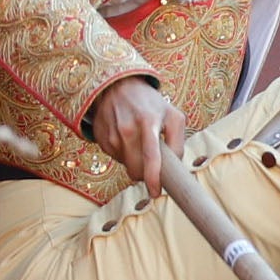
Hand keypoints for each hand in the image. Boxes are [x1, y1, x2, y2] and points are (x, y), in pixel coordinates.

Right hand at [84, 75, 187, 194]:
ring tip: (137, 141)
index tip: (155, 193)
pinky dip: (123, 153)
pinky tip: (125, 137)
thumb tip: (173, 167)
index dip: (153, 179)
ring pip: (126, 165)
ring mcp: (111, 134)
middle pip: (136, 169)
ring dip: (134, 161)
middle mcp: (127, 129)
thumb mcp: (172, 114)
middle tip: (151, 163)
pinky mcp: (100, 137)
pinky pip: (115, 157)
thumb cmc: (150, 103)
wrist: (117, 86)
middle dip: (145, 173)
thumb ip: (178, 141)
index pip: (151, 158)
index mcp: (148, 122)